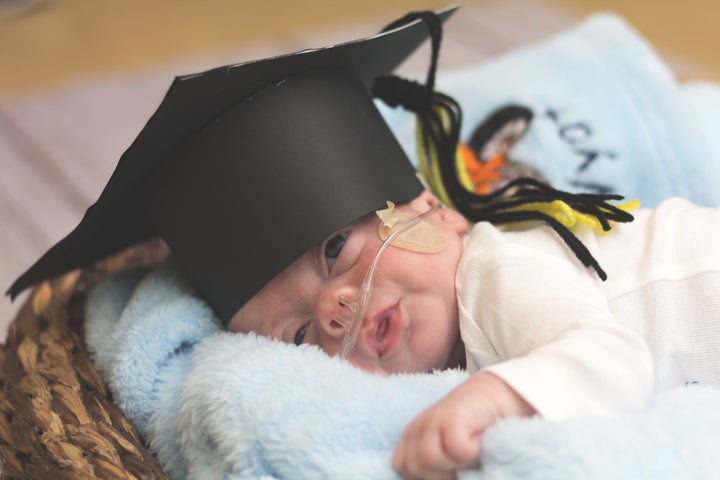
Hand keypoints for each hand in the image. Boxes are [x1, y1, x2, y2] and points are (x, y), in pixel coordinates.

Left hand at [392, 372, 534, 478]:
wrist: (492, 397)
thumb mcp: (446, 452)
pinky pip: (456, 448)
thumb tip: (442, 478)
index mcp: (411, 439)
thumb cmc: (471, 434)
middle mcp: (417, 428)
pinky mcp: (452, 416)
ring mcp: (432, 420)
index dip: (424, 477)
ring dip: (455, 462)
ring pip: (430, 459)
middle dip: (440, 473)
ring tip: (468, 450)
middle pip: (415, 468)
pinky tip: (476, 439)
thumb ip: (434, 466)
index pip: (403, 468)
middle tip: (460, 460)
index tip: (446, 471)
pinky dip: (470, 451)